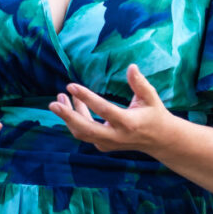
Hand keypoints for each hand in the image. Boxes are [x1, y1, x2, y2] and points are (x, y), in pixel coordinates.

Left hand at [48, 64, 176, 152]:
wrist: (159, 140)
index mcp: (128, 123)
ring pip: (82, 133)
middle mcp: (116, 136)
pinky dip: (75, 121)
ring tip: (60, 98)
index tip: (71, 85)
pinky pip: (85, 134)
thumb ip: (140, 83)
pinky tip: (72, 104)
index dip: (86, 98)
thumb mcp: (150, 97)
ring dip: (68, 117)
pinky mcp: (104, 146)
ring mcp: (108, 144)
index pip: (103, 109)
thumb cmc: (154, 114)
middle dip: (68, 116)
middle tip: (53, 103)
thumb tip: (131, 66)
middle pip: (86, 129)